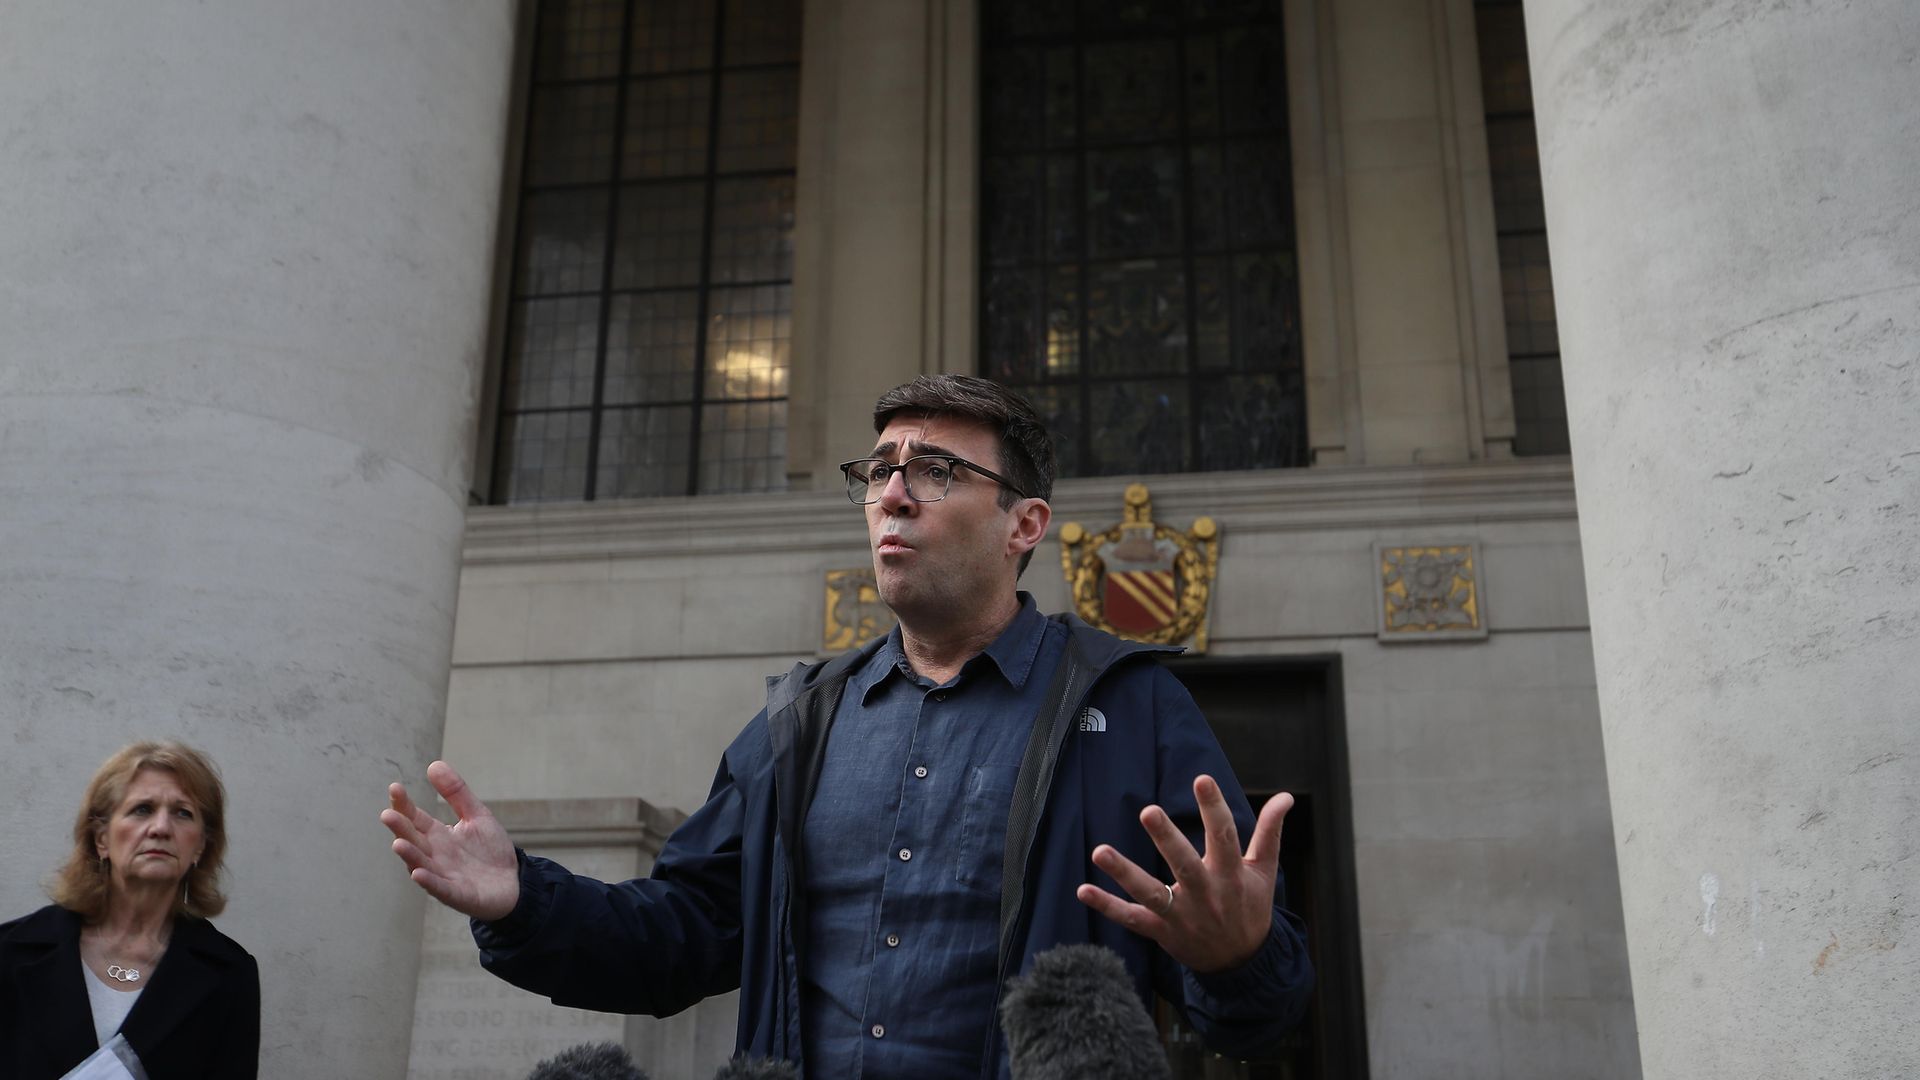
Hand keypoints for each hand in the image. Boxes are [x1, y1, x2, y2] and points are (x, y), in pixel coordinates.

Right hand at [380, 760, 520, 921]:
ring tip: (398, 843)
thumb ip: (456, 793)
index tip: (394, 788)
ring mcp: (443, 875)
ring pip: (421, 864)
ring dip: (409, 855)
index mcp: (437, 835)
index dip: (404, 805)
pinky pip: (440, 888)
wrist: (514, 882)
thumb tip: (433, 764)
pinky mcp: (457, 894)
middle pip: (413, 840)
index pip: (414, 818)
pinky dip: (429, 882)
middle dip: (400, 829)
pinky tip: (418, 873)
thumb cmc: (491, 850)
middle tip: (387, 815)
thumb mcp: (476, 815)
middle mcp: (435, 855)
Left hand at [1075, 776, 1290, 973]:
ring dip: (1125, 873)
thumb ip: (1270, 832)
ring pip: (1151, 894)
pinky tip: (1083, 889)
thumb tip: (1286, 796)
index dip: (1214, 808)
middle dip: (1166, 839)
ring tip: (1100, 851)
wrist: (1242, 965)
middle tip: (1148, 811)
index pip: (1225, 837)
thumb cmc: (1250, 908)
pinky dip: (1107, 906)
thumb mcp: (1264, 872)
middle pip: (1184, 865)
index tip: (1202, 779)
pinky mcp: (1162, 931)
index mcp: (1232, 875)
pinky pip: (1131, 919)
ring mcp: (1182, 915)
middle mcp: (1206, 895)